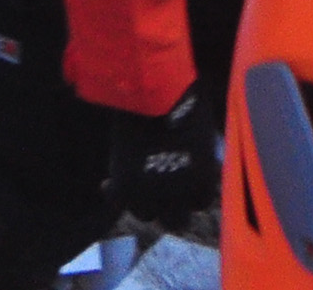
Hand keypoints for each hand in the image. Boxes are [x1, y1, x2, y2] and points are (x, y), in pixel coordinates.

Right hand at [107, 91, 222, 225]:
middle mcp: (181, 196)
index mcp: (205, 180)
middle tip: (159, 196)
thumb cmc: (182, 95)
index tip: (182, 185)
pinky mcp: (125, 189)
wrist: (152, 90)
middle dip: (170, 211)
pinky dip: (112, 192)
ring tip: (134, 184)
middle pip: (177, 222)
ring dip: (141, 201)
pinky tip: (107, 182)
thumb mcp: (202, 128)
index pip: (200, 202)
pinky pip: (116, 201)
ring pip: (145, 214)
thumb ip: (199, 153)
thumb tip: (198, 158)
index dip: (190, 193)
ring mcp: (152, 196)